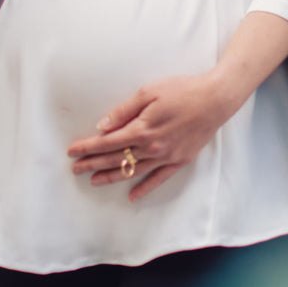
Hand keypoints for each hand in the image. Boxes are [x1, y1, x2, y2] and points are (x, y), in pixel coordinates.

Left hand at [66, 72, 245, 201]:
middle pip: (116, 159)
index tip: (72, 151)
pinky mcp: (180, 160)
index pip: (107, 142)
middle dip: (92, 163)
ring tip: (94, 180)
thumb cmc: (182, 90)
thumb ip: (124, 111)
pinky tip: (133, 196)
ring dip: (112, 176)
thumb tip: (102, 126)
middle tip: (75, 169)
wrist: (215, 99)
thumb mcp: (149, 92)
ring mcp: (166, 156)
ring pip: (133, 171)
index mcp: (142, 129)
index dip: (88, 147)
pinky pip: (159, 179)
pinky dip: (145, 188)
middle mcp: (152, 147)